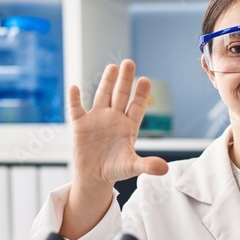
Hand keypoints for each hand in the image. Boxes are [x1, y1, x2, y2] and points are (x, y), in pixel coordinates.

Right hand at [69, 59, 168, 190]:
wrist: (95, 176)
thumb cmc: (115, 170)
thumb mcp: (132, 167)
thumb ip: (147, 165)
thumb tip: (164, 168)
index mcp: (128, 126)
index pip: (137, 106)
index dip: (141, 94)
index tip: (145, 80)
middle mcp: (114, 118)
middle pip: (121, 95)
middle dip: (125, 80)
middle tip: (129, 63)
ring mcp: (97, 119)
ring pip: (102, 96)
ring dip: (106, 82)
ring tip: (112, 67)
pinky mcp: (80, 125)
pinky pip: (77, 109)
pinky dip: (74, 99)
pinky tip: (74, 88)